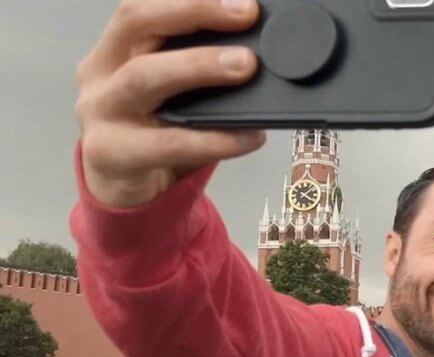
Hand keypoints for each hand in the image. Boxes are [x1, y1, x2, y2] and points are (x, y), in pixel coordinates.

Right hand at [76, 0, 265, 207]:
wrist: (122, 188)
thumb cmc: (154, 129)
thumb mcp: (170, 90)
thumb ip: (199, 67)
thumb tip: (261, 52)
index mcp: (117, 46)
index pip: (144, 5)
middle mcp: (101, 70)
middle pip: (137, 24)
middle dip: (193, 13)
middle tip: (245, 14)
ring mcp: (100, 112)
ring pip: (143, 77)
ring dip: (198, 66)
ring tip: (246, 67)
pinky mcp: (111, 153)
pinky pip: (167, 143)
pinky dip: (214, 140)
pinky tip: (249, 137)